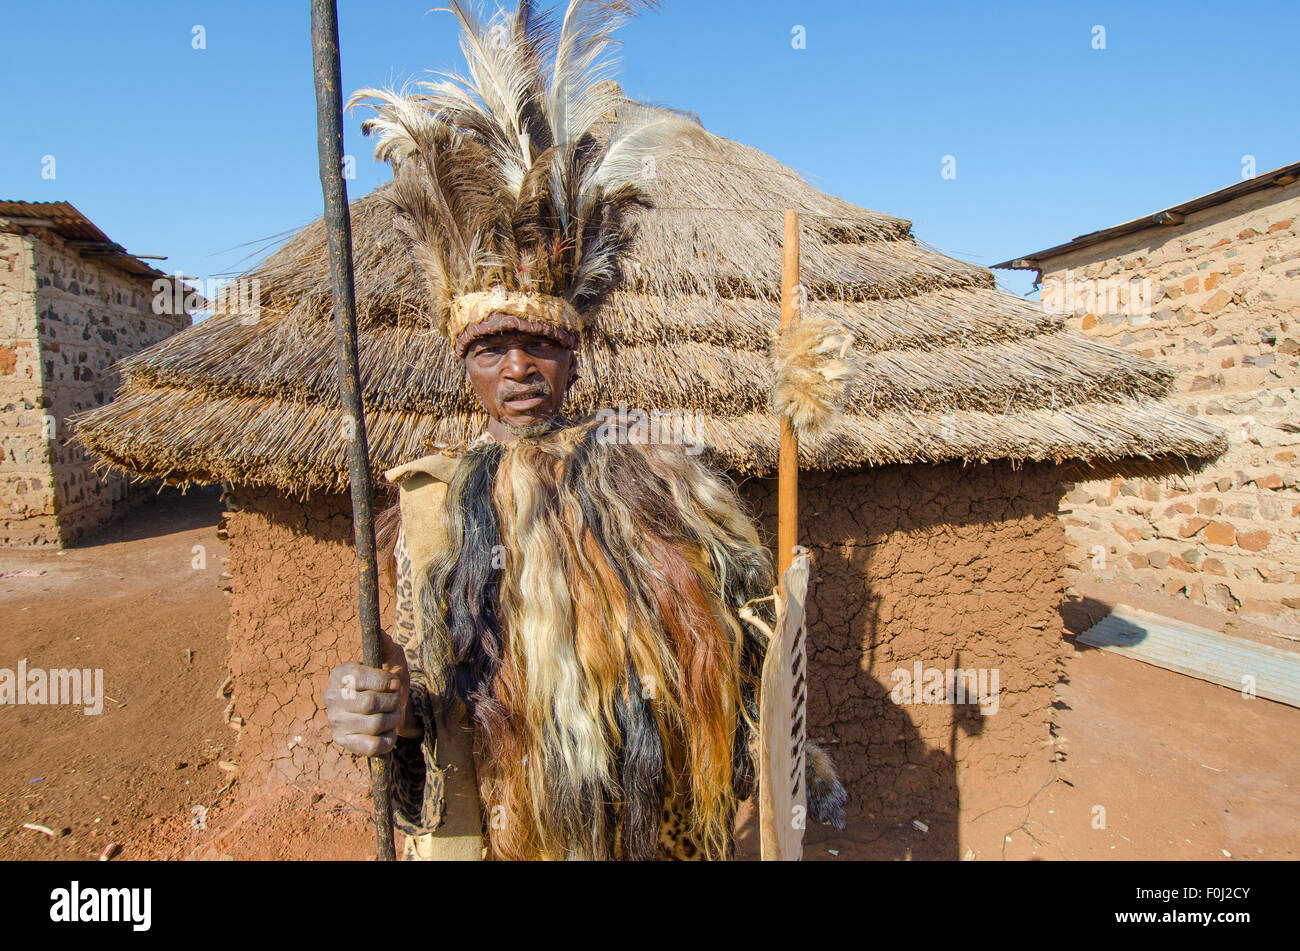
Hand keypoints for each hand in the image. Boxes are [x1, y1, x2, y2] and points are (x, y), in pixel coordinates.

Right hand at [324, 632, 420, 755]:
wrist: (392, 709)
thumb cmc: (390, 679)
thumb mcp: (391, 658)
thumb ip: (385, 642)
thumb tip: (377, 629)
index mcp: (339, 674)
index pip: (361, 678)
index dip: (384, 682)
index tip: (394, 683)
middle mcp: (330, 698)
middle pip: (370, 704)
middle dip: (392, 702)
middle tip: (395, 701)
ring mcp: (335, 722)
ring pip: (374, 725)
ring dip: (393, 720)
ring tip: (392, 714)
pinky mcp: (343, 742)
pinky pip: (371, 747)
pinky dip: (387, 739)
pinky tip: (387, 731)